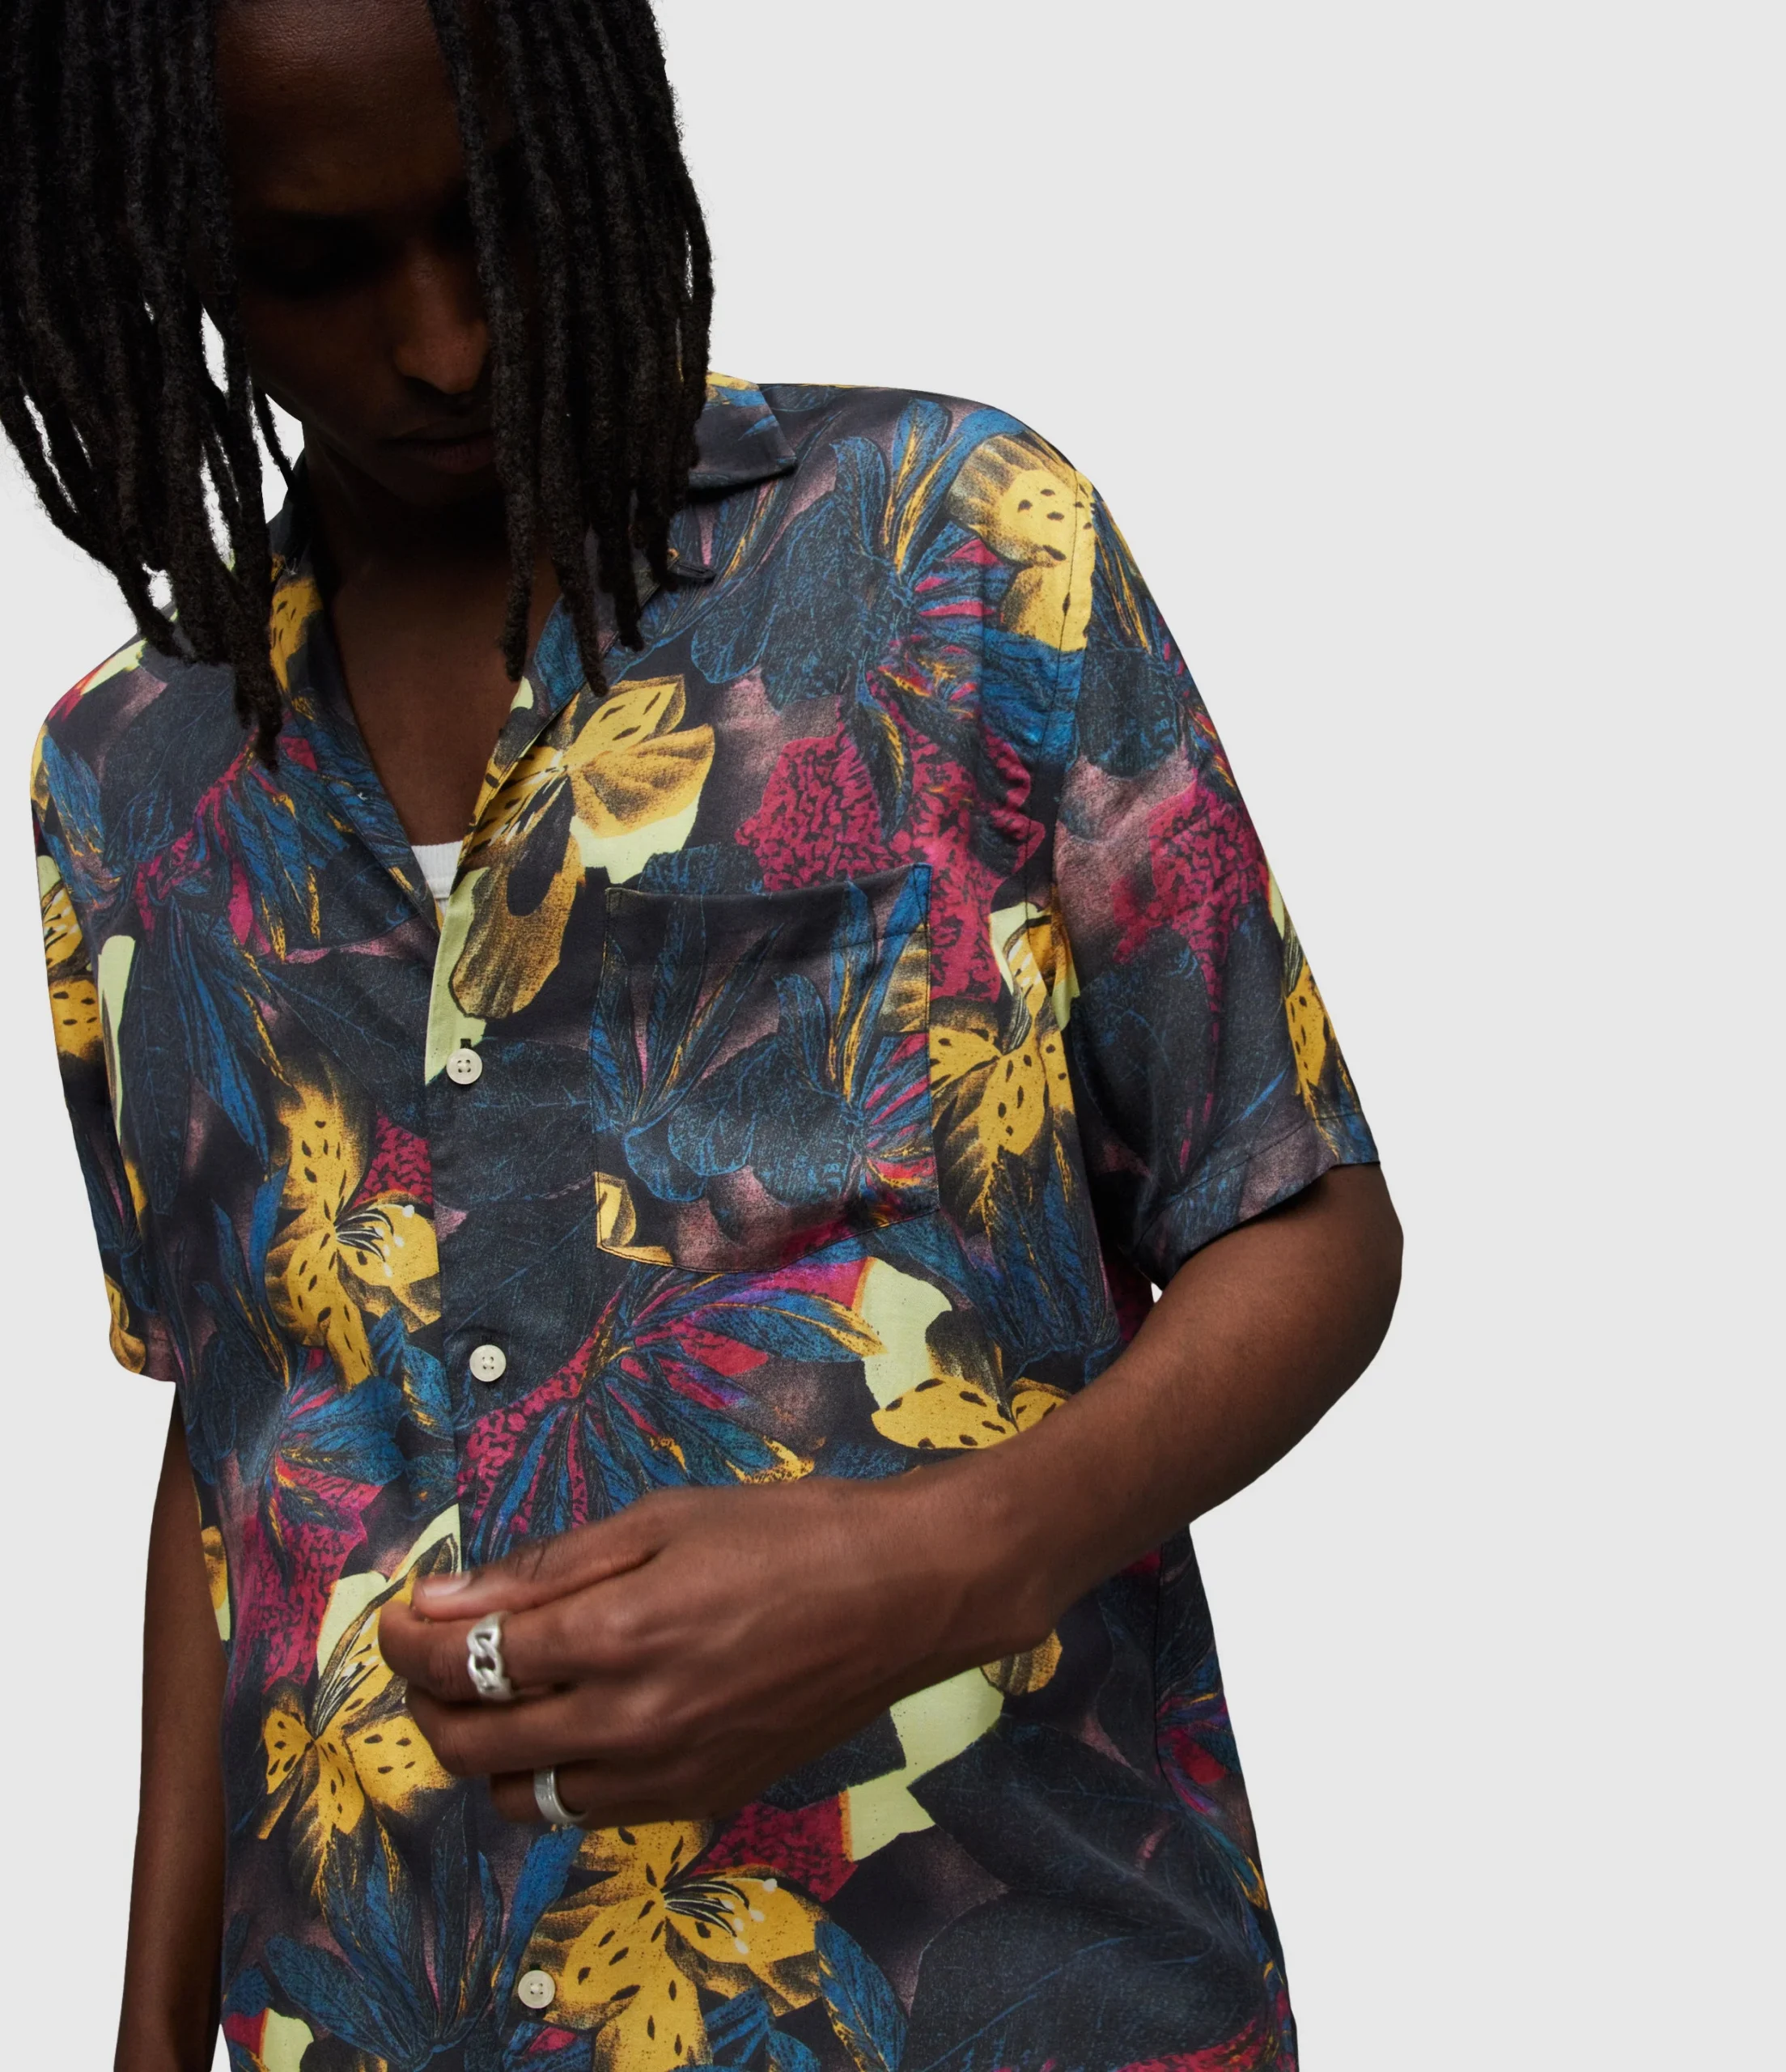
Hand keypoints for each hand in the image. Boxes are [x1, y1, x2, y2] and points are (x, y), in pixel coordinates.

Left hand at [377, 1467, 1046, 1828]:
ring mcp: (668, 1774)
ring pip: (523, 1797)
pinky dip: (556, 1777)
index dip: (411, 1639)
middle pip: (474, 1743)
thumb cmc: (790, 1534)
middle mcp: (632, 1722)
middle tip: (431, 1654)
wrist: (905, 1594)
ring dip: (487, 1751)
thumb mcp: (662, 1519)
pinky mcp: (701, 1798)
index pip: (466, 1660)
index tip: (399, 1615)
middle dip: (429, 1699)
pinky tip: (575, 1723)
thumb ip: (546, 1569)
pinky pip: (591, 1812)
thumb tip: (442, 1596)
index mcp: (618, 1635)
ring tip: (498, 1695)